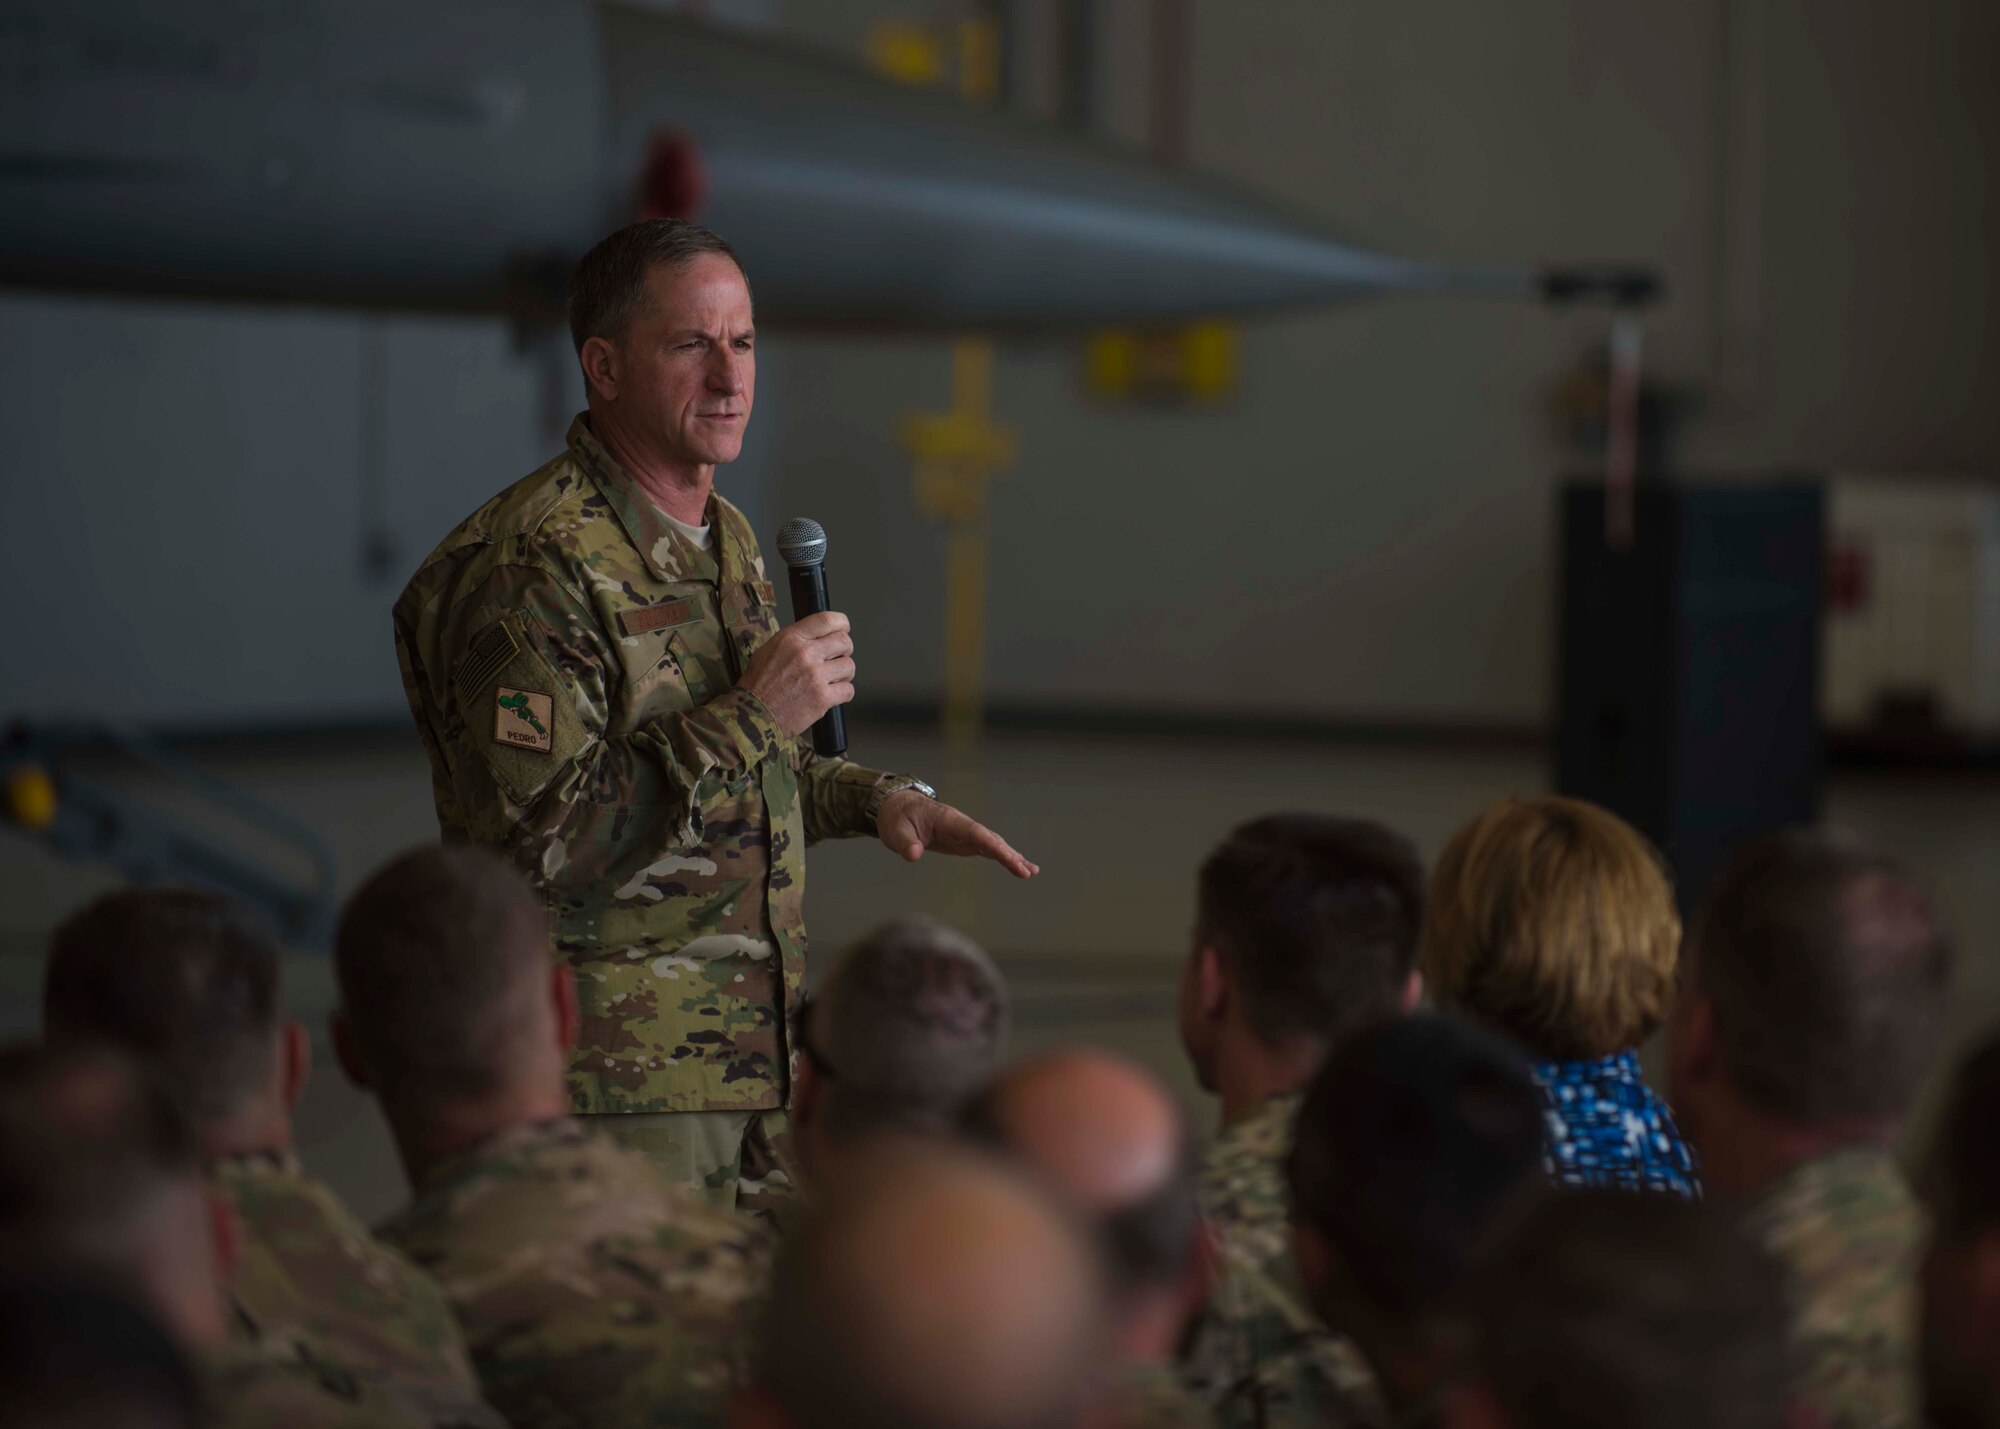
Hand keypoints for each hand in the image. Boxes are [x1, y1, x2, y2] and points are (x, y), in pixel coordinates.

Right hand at [738, 611, 855, 737]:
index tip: (844, 628)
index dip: (841, 623)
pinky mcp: (822, 698)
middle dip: (845, 650)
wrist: (753, 715)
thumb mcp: (768, 650)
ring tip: (832, 679)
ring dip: (844, 673)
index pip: (826, 620)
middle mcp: (805, 654)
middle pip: (843, 641)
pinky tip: (832, 695)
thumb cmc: (758, 684)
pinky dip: (843, 693)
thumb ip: (794, 641)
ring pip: (849, 666)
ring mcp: (815, 676)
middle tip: (837, 658)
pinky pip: (848, 690)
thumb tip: (817, 636)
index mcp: (790, 639)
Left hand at [877, 791, 1038, 878]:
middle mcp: (962, 825)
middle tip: (1026, 873)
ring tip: (1031, 872)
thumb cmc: (897, 819)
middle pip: (990, 839)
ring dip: (1012, 857)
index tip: (1010, 858)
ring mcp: (965, 833)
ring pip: (994, 844)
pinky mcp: (964, 842)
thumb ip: (906, 843)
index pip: (976, 832)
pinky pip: (988, 849)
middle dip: (1009, 855)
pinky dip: (1004, 858)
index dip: (994, 845)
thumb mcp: (896, 832)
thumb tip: (914, 854)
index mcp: (948, 820)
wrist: (897, 809)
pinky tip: (1020, 867)